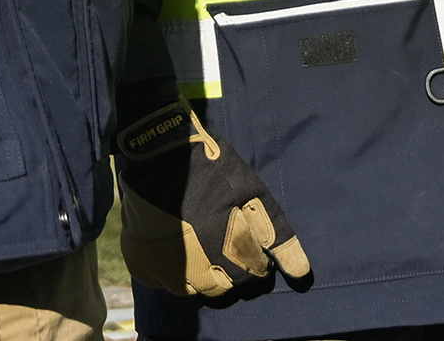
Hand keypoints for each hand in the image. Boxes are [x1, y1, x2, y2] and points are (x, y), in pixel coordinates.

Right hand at [116, 96, 309, 299]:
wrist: (155, 151)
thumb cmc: (210, 167)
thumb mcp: (251, 191)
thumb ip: (276, 233)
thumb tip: (301, 275)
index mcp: (227, 248)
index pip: (254, 274)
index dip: (257, 256)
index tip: (249, 240)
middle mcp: (197, 266)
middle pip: (226, 287)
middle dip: (233, 269)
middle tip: (225, 241)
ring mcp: (166, 269)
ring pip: (196, 291)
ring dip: (204, 275)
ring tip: (202, 245)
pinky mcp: (142, 265)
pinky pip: (165, 284)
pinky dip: (174, 272)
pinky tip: (177, 247)